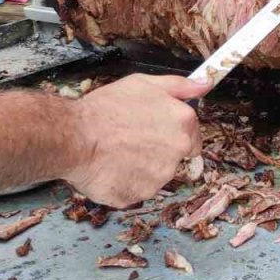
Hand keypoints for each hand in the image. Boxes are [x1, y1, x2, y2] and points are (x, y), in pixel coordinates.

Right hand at [63, 74, 206, 207]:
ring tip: (116, 153)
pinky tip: (110, 168)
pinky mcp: (139, 196)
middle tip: (130, 140)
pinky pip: (136, 190)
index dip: (172, 134)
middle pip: (175, 157)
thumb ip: (180, 86)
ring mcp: (159, 177)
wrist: (74, 137)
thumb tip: (205, 84)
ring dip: (140, 168)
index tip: (154, 132)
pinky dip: (125, 183)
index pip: (193, 137)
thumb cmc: (105, 109)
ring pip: (155, 175)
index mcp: (183, 123)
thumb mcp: (143, 84)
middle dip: (157, 152)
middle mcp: (177, 151)